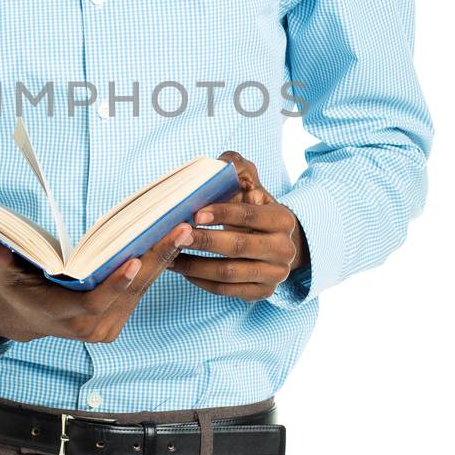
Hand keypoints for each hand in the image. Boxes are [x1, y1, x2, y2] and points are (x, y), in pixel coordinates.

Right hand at [0, 219, 194, 344]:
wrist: (27, 318)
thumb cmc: (17, 289)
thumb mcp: (6, 275)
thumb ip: (2, 261)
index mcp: (65, 316)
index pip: (96, 302)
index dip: (116, 284)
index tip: (135, 260)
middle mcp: (91, 327)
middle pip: (131, 292)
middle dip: (157, 259)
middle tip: (181, 230)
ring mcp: (107, 327)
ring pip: (143, 290)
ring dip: (165, 259)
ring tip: (185, 229)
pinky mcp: (118, 321)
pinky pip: (142, 292)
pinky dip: (158, 267)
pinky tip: (174, 241)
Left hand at [166, 151, 308, 300]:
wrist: (275, 244)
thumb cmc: (254, 211)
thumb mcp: (252, 188)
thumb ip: (239, 169)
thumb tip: (225, 162)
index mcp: (283, 219)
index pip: (249, 215)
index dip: (222, 214)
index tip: (194, 214)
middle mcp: (284, 249)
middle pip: (238, 246)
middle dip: (203, 240)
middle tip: (175, 235)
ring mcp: (274, 275)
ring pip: (228, 273)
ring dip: (194, 265)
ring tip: (169, 254)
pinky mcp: (262, 293)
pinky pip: (225, 290)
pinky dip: (200, 281)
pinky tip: (181, 269)